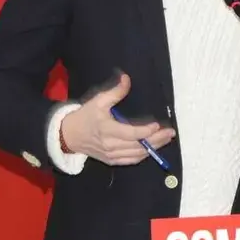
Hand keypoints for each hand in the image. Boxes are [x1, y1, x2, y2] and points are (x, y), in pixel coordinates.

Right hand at [61, 72, 175, 165]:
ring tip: (166, 139)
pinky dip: (143, 155)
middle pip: (138, 146)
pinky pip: (131, 160)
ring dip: (153, 148)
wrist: (68, 135)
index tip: (157, 125)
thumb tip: (127, 78)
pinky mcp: (111, 160)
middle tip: (170, 133)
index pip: (131, 134)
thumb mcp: (98, 100)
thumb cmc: (85, 116)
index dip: (146, 131)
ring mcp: (111, 155)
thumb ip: (115, 92)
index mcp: (107, 129)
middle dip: (157, 140)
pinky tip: (153, 149)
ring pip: (137, 155)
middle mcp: (110, 145)